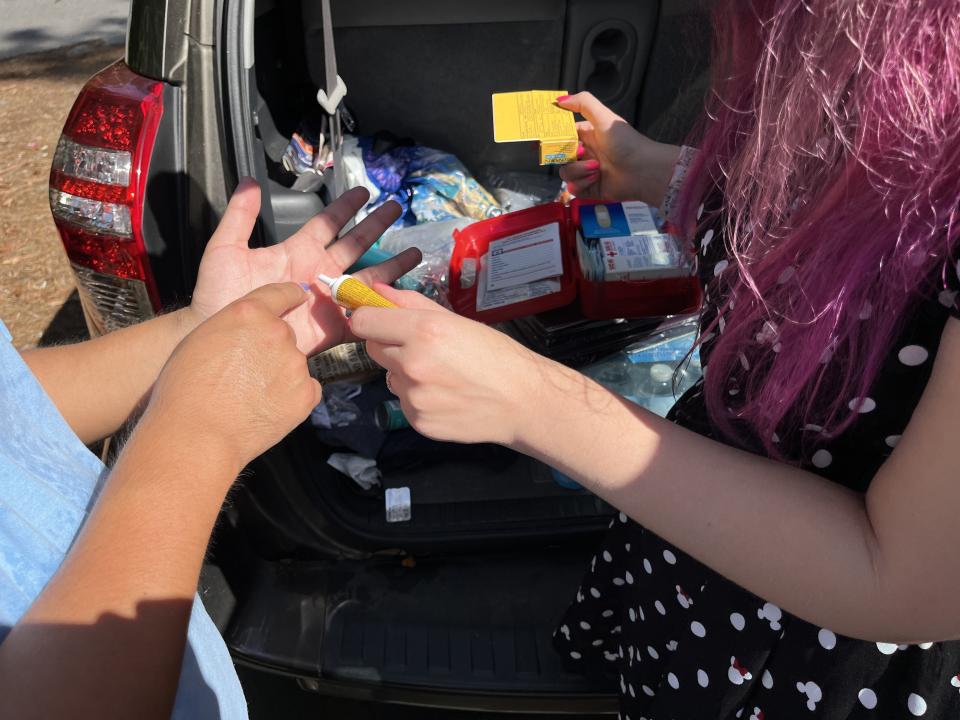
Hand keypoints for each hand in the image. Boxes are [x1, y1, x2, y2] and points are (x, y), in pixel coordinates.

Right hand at [146, 283, 320, 472]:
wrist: (195, 434)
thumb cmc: (185, 389)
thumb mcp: (201, 340)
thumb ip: (233, 328)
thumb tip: (249, 335)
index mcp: (249, 313)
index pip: (280, 293)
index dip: (291, 295)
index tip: (299, 295)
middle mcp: (277, 333)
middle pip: (284, 336)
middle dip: (270, 351)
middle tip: (245, 375)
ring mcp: (295, 364)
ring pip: (294, 365)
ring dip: (280, 376)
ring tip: (249, 397)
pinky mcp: (306, 394)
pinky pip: (305, 391)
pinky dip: (292, 399)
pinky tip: (266, 409)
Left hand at [190, 180, 421, 354]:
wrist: (222, 337)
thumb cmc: (219, 297)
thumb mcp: (226, 249)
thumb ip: (240, 216)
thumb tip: (249, 181)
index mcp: (296, 251)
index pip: (327, 223)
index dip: (345, 207)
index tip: (363, 192)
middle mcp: (317, 273)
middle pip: (354, 244)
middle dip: (375, 226)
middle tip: (396, 208)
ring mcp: (327, 300)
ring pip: (366, 278)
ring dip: (390, 265)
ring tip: (413, 251)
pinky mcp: (332, 328)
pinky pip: (362, 316)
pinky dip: (381, 307)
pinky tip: (401, 296)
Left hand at [349, 285, 542, 445]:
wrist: (522, 401)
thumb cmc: (495, 355)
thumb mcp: (456, 320)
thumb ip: (411, 303)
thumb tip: (376, 291)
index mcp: (423, 331)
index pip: (364, 322)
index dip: (369, 319)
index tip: (378, 321)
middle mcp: (412, 364)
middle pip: (373, 348)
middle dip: (390, 344)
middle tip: (422, 348)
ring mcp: (413, 396)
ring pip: (390, 376)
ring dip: (405, 373)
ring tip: (441, 375)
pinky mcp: (417, 421)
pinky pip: (404, 401)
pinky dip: (418, 398)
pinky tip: (445, 395)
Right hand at [556, 92, 680, 206]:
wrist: (643, 171)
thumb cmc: (626, 143)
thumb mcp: (604, 117)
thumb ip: (583, 103)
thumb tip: (560, 100)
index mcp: (588, 135)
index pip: (562, 135)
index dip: (553, 137)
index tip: (545, 140)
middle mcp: (586, 153)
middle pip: (560, 156)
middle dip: (567, 156)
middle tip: (580, 153)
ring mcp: (586, 171)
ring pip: (565, 173)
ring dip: (578, 171)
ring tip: (596, 168)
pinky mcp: (589, 188)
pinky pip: (573, 188)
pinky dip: (582, 184)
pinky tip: (596, 179)